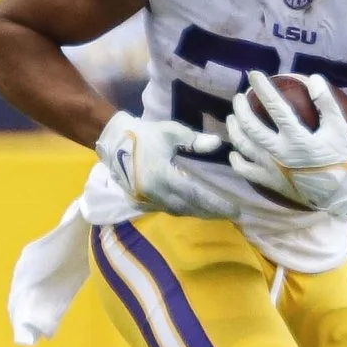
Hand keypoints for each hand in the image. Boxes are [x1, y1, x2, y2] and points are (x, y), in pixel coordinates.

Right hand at [97, 112, 239, 219]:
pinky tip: (193, 208)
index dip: (216, 204)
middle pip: (189, 208)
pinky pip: (165, 210)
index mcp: (162, 177)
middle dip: (211, 212)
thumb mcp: (170, 132)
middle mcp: (154, 193)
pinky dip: (181, 209)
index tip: (234, 210)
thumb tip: (217, 144)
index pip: (196, 195)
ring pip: (177, 211)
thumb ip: (194, 140)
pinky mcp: (138, 202)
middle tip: (231, 214)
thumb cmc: (143, 135)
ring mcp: (144, 200)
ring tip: (215, 212)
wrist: (111, 141)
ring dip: (197, 212)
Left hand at [226, 75, 346, 216]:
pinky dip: (236, 159)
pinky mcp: (268, 181)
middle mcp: (280, 153)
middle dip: (240, 108)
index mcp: (297, 138)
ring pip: (243, 146)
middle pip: (251, 126)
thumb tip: (313, 78)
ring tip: (232, 117)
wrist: (339, 193)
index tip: (254, 74)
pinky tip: (234, 151)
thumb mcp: (339, 128)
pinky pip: (245, 170)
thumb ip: (326, 102)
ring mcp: (271, 168)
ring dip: (234, 129)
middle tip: (238, 96)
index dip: (263, 88)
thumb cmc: (341, 157)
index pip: (275, 107)